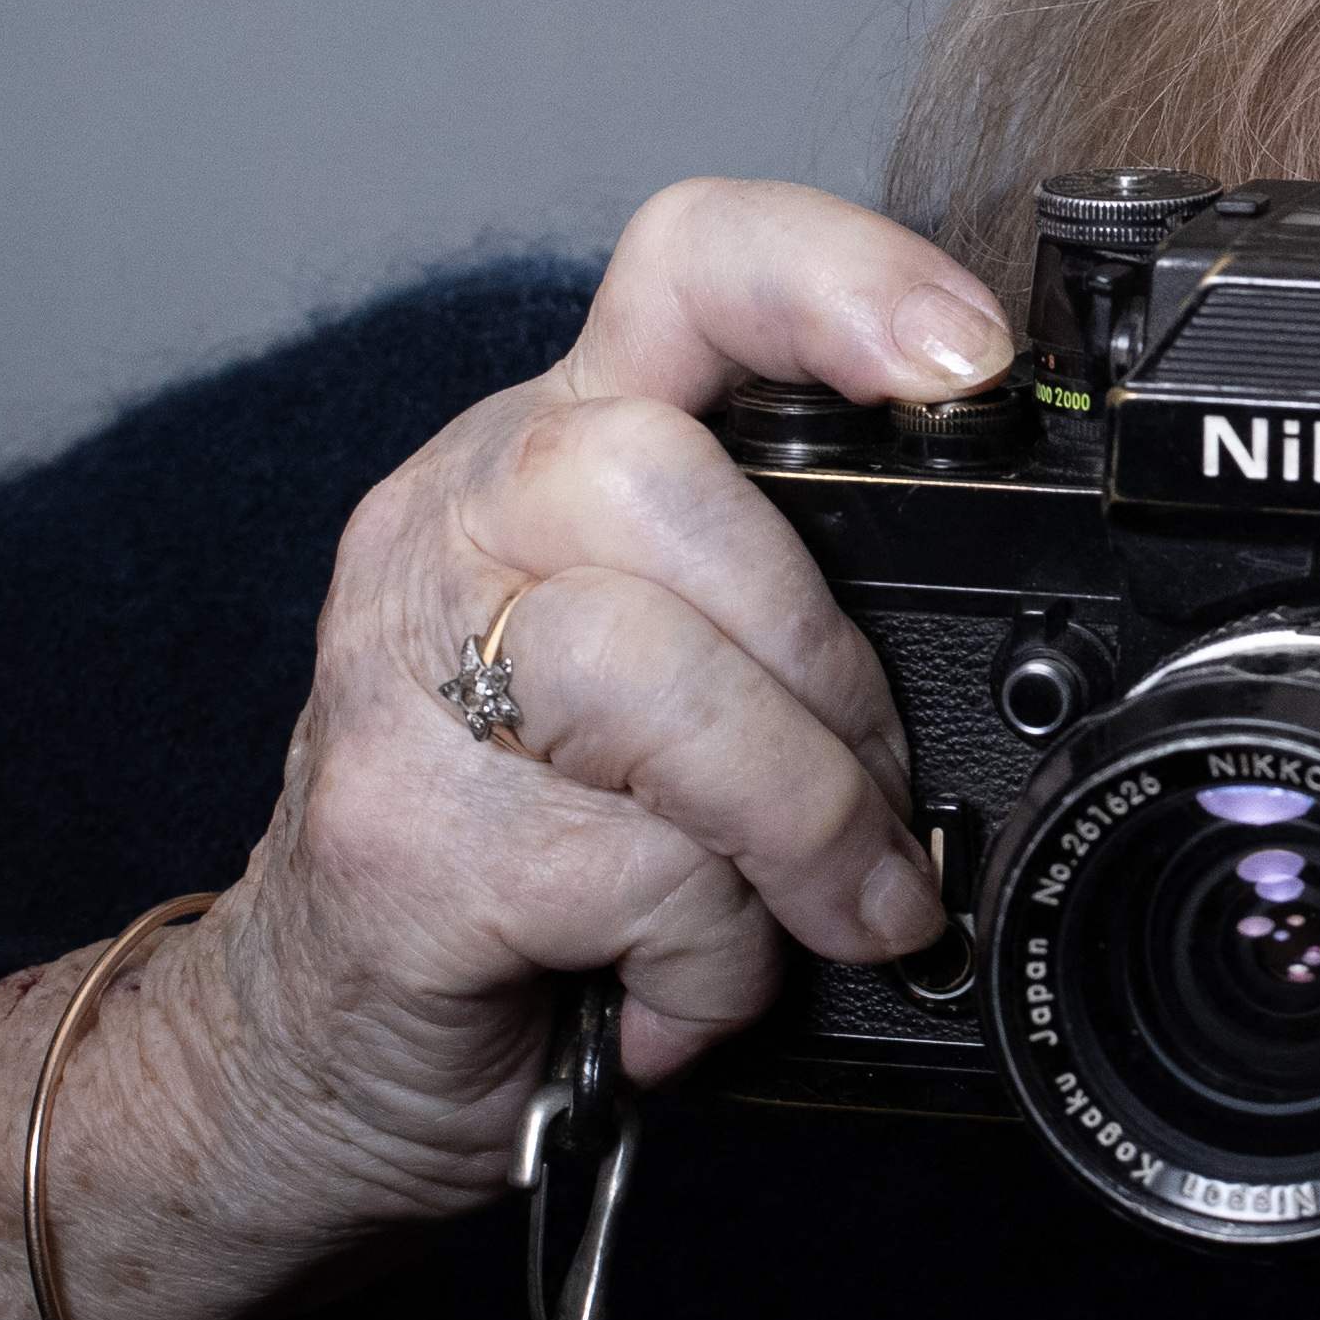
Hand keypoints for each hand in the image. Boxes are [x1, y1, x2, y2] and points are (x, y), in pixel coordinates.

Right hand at [0, 178, 1000, 1319]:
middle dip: (821, 658)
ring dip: (795, 817)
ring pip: (644, 668)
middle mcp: (455, 523)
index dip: (836, 277)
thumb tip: (1009, 667)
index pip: (687, 266)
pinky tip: (686, 999)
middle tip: (879, 802)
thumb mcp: (671, 693)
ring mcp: (398, 677)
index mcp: (553, 452)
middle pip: (657, 476)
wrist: (309, 1053)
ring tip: (830, 914)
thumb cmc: (530, 854)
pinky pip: (629, 867)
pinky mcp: (395, 839)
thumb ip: (788, 623)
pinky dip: (715, 959)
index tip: (965, 363)